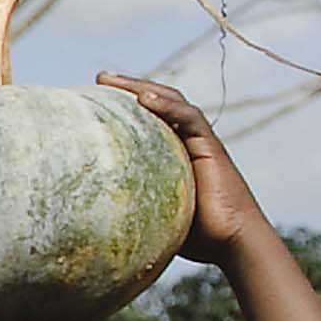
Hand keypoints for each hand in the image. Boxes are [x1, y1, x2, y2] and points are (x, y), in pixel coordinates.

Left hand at [103, 78, 273, 260]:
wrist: (233, 242)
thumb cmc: (195, 236)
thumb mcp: (153, 215)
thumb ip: (130, 206)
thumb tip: (87, 220)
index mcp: (172, 153)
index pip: (146, 119)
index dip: (123, 106)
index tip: (93, 97)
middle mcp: (186, 141)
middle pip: (157, 103)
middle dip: (128, 88)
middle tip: (99, 78)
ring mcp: (200, 141)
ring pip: (172, 102)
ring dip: (142, 88)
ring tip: (112, 80)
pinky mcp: (211, 146)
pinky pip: (189, 117)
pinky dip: (167, 105)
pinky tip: (144, 98)